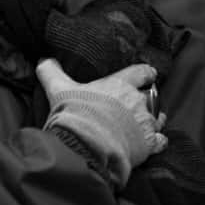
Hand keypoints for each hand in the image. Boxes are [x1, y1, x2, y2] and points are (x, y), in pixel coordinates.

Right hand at [37, 58, 166, 187]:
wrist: (85, 144)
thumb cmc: (75, 114)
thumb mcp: (59, 89)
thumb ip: (52, 72)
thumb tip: (43, 60)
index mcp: (120, 84)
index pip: (142, 72)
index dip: (146, 73)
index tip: (148, 75)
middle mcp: (136, 100)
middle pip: (151, 96)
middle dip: (146, 100)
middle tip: (138, 106)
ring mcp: (144, 122)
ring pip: (158, 117)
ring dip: (154, 120)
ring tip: (146, 124)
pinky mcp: (148, 143)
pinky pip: (161, 141)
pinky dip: (158, 142)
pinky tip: (153, 144)